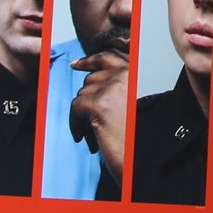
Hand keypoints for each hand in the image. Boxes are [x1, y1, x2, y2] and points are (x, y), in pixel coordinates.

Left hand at [69, 49, 129, 182]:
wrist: (137, 156)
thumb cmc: (133, 133)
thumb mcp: (129, 100)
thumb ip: (116, 84)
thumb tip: (91, 74)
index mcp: (134, 72)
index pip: (109, 56)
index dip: (91, 60)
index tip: (77, 64)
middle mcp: (125, 75)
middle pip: (92, 77)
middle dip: (87, 96)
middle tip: (87, 113)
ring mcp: (112, 88)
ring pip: (82, 93)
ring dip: (82, 113)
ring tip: (92, 129)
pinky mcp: (99, 103)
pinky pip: (75, 107)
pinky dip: (75, 123)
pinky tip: (83, 135)